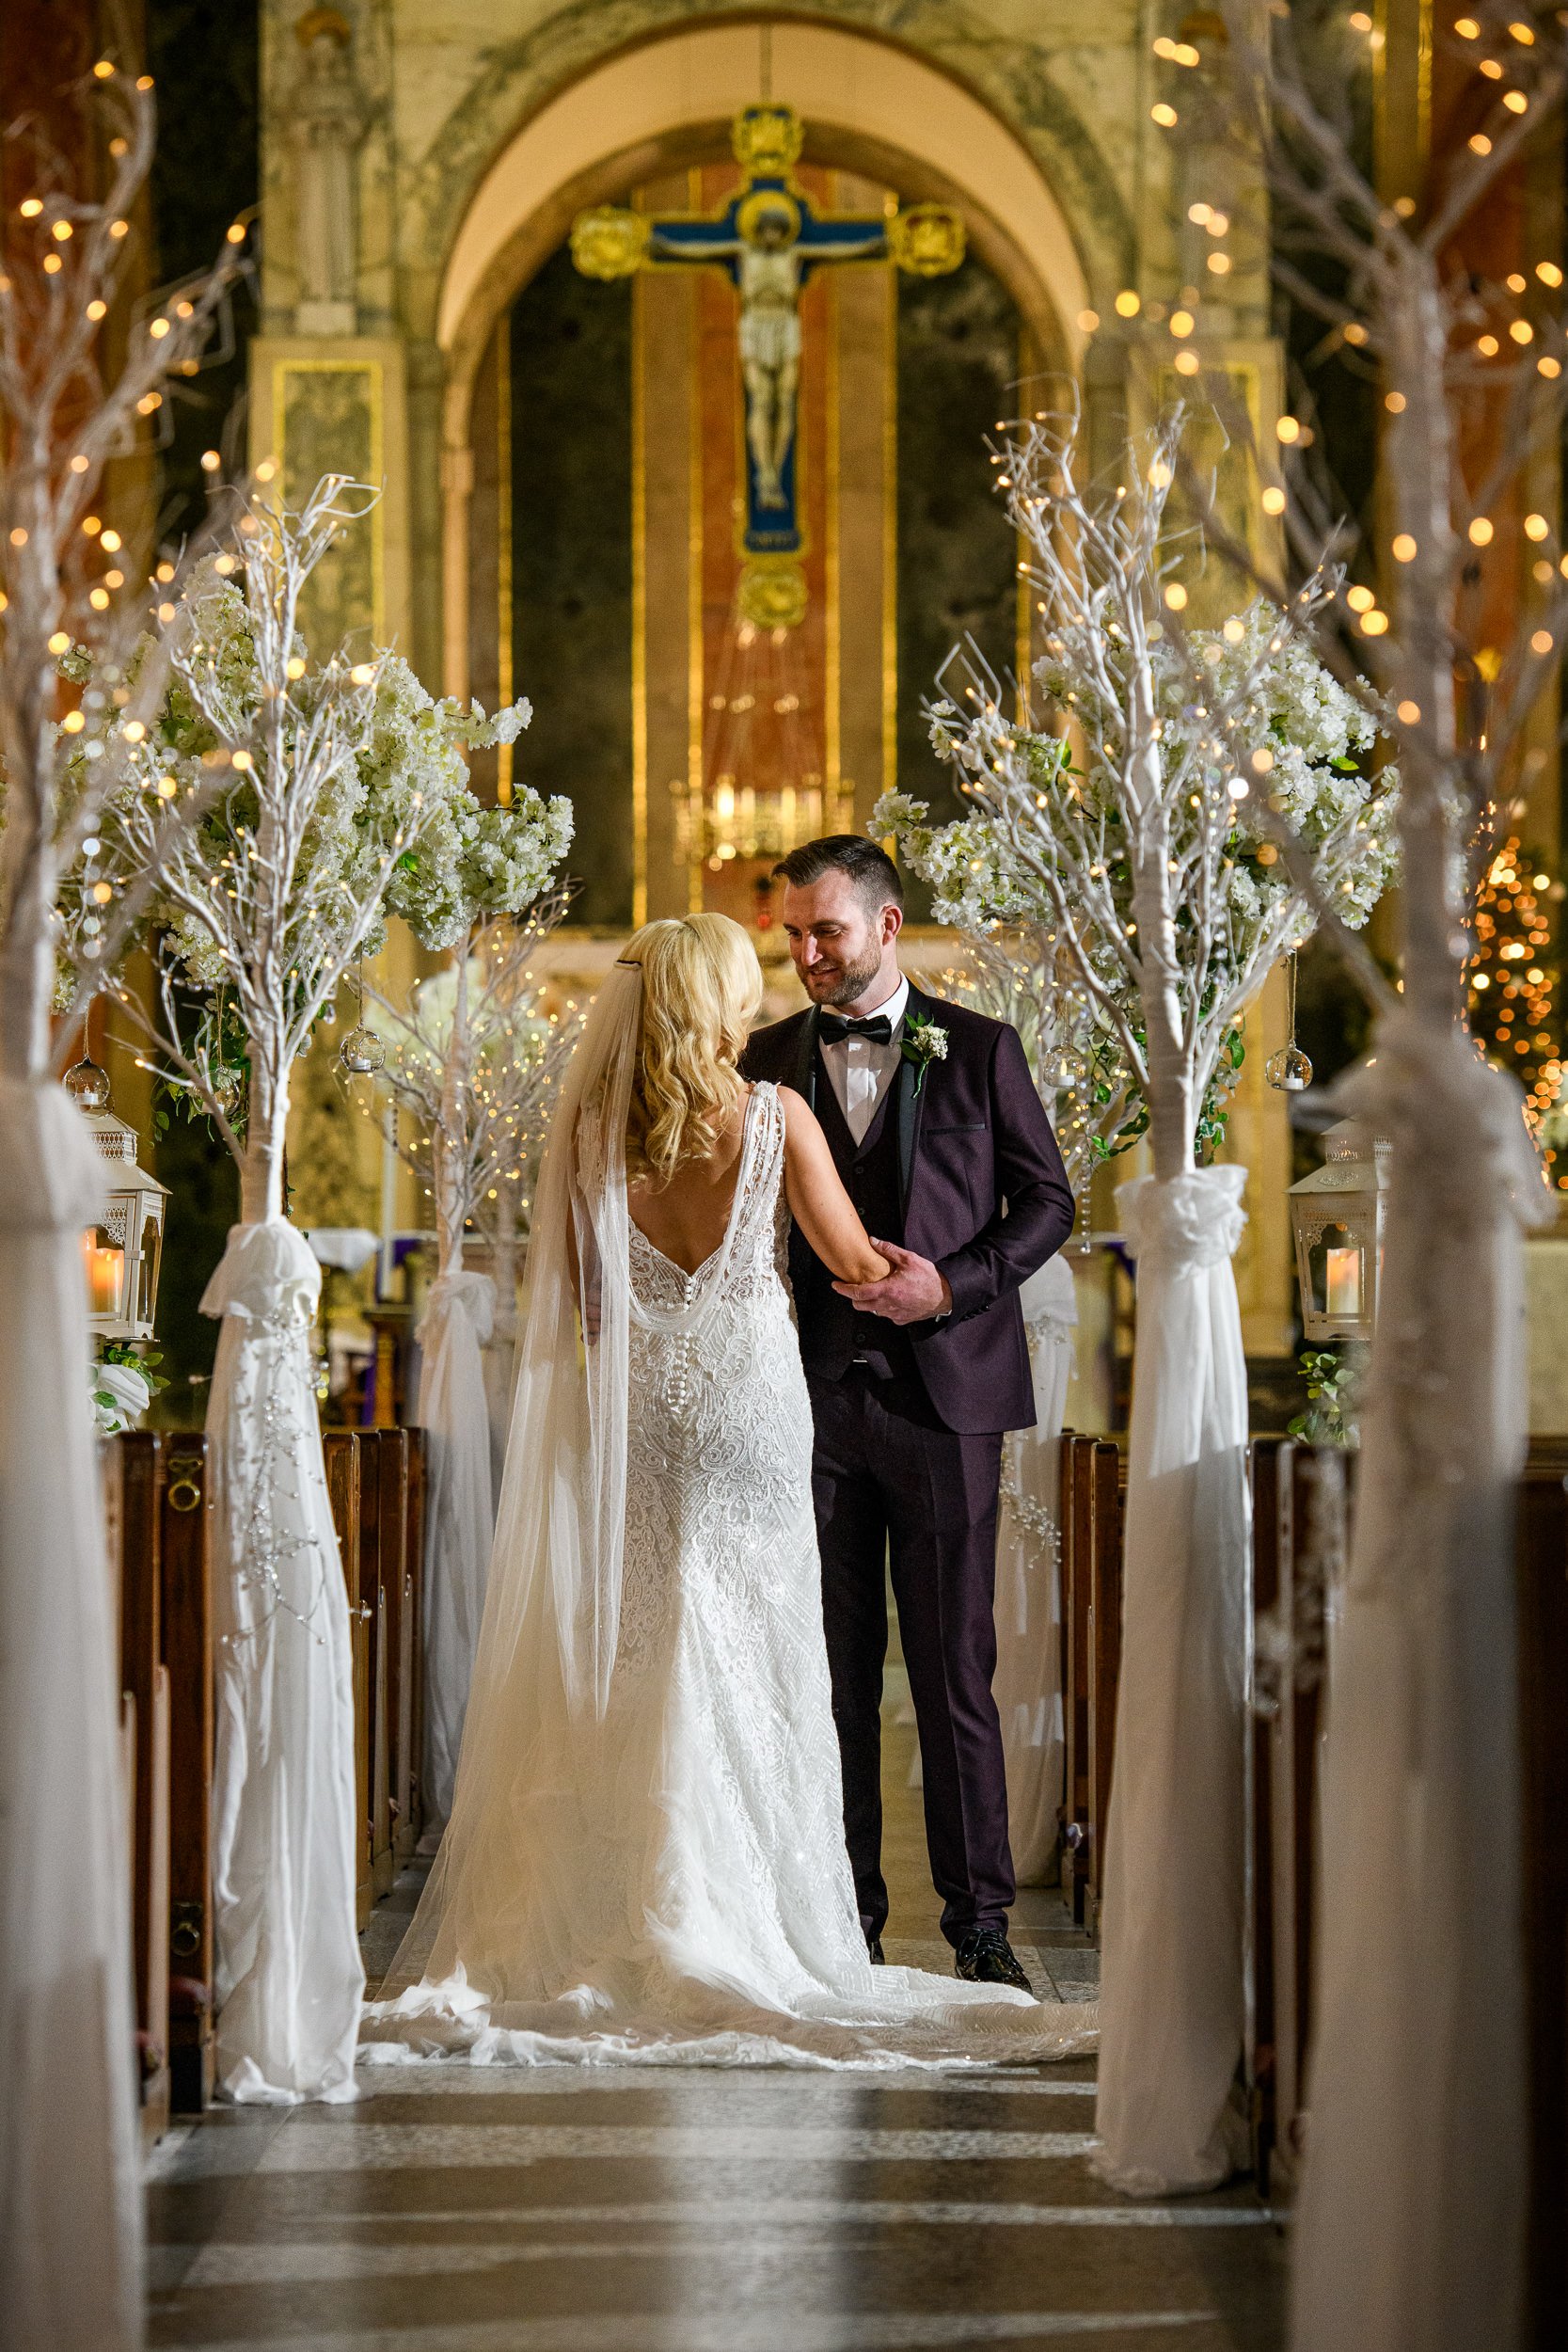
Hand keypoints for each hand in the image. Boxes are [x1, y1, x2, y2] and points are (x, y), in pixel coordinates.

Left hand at [832, 1239, 952, 1325]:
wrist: (946, 1295)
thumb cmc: (928, 1278)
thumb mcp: (909, 1259)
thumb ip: (888, 1250)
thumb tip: (872, 1241)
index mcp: (886, 1290)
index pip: (856, 1293)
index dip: (843, 1289)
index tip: (835, 1285)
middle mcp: (887, 1305)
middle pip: (860, 1306)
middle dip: (854, 1297)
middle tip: (856, 1287)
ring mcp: (894, 1315)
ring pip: (873, 1311)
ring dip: (870, 1302)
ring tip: (877, 1290)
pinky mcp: (902, 1320)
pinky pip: (887, 1315)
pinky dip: (884, 1307)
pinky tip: (892, 1298)